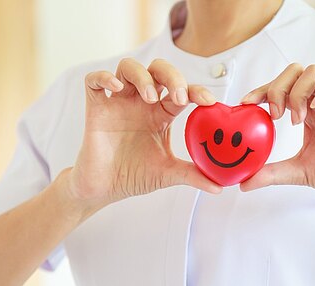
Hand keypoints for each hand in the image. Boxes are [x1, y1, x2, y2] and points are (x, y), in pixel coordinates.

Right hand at [65, 58, 221, 207]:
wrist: (104, 188)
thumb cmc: (134, 176)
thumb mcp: (168, 174)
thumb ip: (193, 175)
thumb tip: (220, 187)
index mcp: (161, 114)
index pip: (182, 91)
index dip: (197, 90)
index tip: (209, 102)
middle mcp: (141, 102)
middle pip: (158, 70)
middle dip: (172, 76)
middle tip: (179, 96)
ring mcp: (118, 102)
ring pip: (129, 67)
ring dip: (142, 76)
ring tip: (150, 98)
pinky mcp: (96, 107)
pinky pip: (94, 81)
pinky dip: (104, 78)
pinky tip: (115, 88)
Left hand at [240, 63, 314, 204]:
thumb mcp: (298, 171)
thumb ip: (271, 173)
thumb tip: (243, 183)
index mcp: (306, 113)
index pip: (279, 88)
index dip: (260, 90)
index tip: (245, 104)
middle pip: (294, 71)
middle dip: (278, 87)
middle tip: (275, 115)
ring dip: (299, 91)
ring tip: (296, 119)